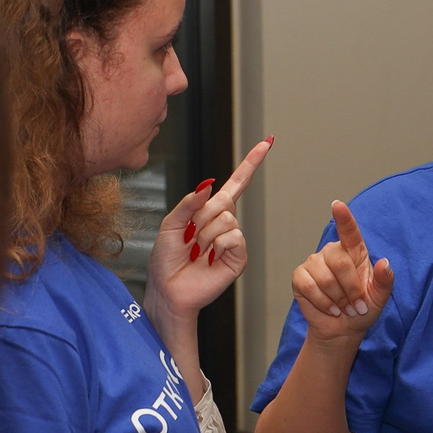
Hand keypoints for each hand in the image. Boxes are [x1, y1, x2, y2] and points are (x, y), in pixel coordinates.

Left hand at [149, 137, 271, 321]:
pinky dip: (217, 245)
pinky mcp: (239, 257)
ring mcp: (234, 240)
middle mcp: (226, 223)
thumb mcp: (170, 224)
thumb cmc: (166, 260)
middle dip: (200, 218)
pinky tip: (208, 259)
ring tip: (197, 252)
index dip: (250, 163)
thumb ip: (189, 203)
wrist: (168, 290)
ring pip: (227, 220)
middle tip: (189, 238)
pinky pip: (234, 237)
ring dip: (205, 235)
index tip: (266, 142)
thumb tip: (209, 186)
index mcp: (210, 212)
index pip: (235, 184)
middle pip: (224, 202)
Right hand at [289, 199, 395, 346]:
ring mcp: (314, 263)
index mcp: (354, 252)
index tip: (338, 205)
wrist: (342, 329)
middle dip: (351, 290)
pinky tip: (330, 308)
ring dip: (337, 300)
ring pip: (325, 278)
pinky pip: (309, 287)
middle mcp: (333, 253)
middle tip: (356, 307)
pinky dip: (323, 303)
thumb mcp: (379, 298)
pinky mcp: (300, 276)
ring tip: (343, 309)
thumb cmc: (362, 310)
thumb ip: (384, 281)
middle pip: (340, 262)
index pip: (349, 231)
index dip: (343, 218)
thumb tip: (385, 263)